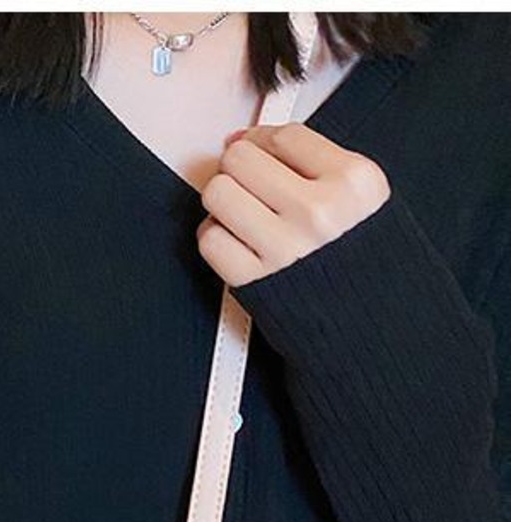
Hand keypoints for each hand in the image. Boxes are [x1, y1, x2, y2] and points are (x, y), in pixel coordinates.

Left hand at [198, 120, 388, 290]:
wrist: (369, 327)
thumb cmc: (360, 262)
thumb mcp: (360, 198)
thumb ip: (310, 161)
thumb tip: (245, 140)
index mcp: (352, 182)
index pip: (282, 136)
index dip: (261, 141)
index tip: (258, 153)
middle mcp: (319, 212)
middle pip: (241, 159)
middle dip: (238, 169)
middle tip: (249, 187)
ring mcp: (287, 248)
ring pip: (218, 193)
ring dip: (223, 201)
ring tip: (243, 214)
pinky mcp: (258, 283)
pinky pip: (211, 239)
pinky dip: (216, 238)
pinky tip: (237, 243)